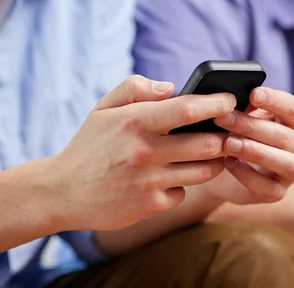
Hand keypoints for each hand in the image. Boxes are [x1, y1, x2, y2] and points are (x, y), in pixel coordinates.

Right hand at [48, 75, 235, 231]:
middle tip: (229, 131)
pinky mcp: (151, 206)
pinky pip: (183, 192)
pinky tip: (172, 177)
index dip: (216, 103)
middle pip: (207, 144)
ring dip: (213, 161)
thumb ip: (135, 88)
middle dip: (225, 136)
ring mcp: (149, 181)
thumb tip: (171, 87)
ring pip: (204, 171)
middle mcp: (145, 152)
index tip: (230, 100)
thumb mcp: (103, 108)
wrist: (62, 192)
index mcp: (135, 121)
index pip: (187, 109)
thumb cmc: (90, 145)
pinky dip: (183, 184)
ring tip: (209, 152)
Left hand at [198, 87, 293, 204]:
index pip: (293, 108)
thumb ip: (245, 107)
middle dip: (251, 125)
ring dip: (254, 151)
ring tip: (228, 143)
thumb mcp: (242, 116)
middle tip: (224, 118)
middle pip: (283, 135)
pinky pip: (267, 186)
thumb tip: (235, 99)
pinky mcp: (277, 192)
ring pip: (284, 162)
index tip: (253, 94)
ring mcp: (292, 171)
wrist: (223, 168)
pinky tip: (227, 162)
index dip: (274, 100)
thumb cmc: (238, 133)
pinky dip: (246, 174)